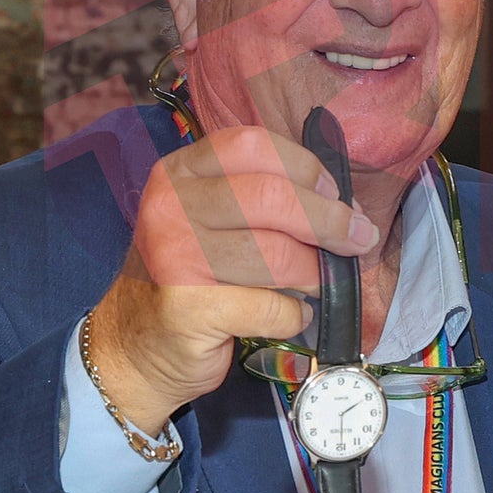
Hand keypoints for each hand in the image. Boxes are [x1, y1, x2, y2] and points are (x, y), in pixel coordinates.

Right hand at [88, 127, 377, 433]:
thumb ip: (260, 198)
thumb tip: (342, 204)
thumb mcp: (210, 219)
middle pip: (272, 198)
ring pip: (277, 256)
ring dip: (314, 275)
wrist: (134, 347)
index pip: (253, 145)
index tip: (336, 195)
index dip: (306, 168)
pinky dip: (293, 316)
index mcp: (180, 172)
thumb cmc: (190, 277)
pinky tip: (288, 316)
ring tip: (316, 283)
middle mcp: (170, 206)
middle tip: (357, 240)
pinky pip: (271, 307)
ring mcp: (174, 255)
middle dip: (329, 222)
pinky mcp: (187, 307)